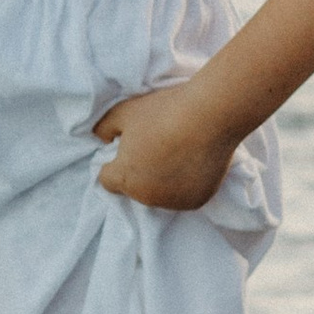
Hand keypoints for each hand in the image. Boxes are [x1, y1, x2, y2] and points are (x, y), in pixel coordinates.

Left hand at [94, 77, 240, 212]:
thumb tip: (102, 139)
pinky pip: (184, 195)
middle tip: (157, 145)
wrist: (210, 115)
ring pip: (160, 194)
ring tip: (177, 152)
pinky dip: (185, 183)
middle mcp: (147, 197)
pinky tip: (193, 161)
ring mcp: (174, 202)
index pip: (107, 179)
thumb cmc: (163, 111)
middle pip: (135, 188)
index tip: (129, 148)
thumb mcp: (123, 112)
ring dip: (163, 180)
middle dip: (140, 171)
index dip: (114, 163)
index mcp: (125, 178)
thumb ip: (104, 128)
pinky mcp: (197, 202)